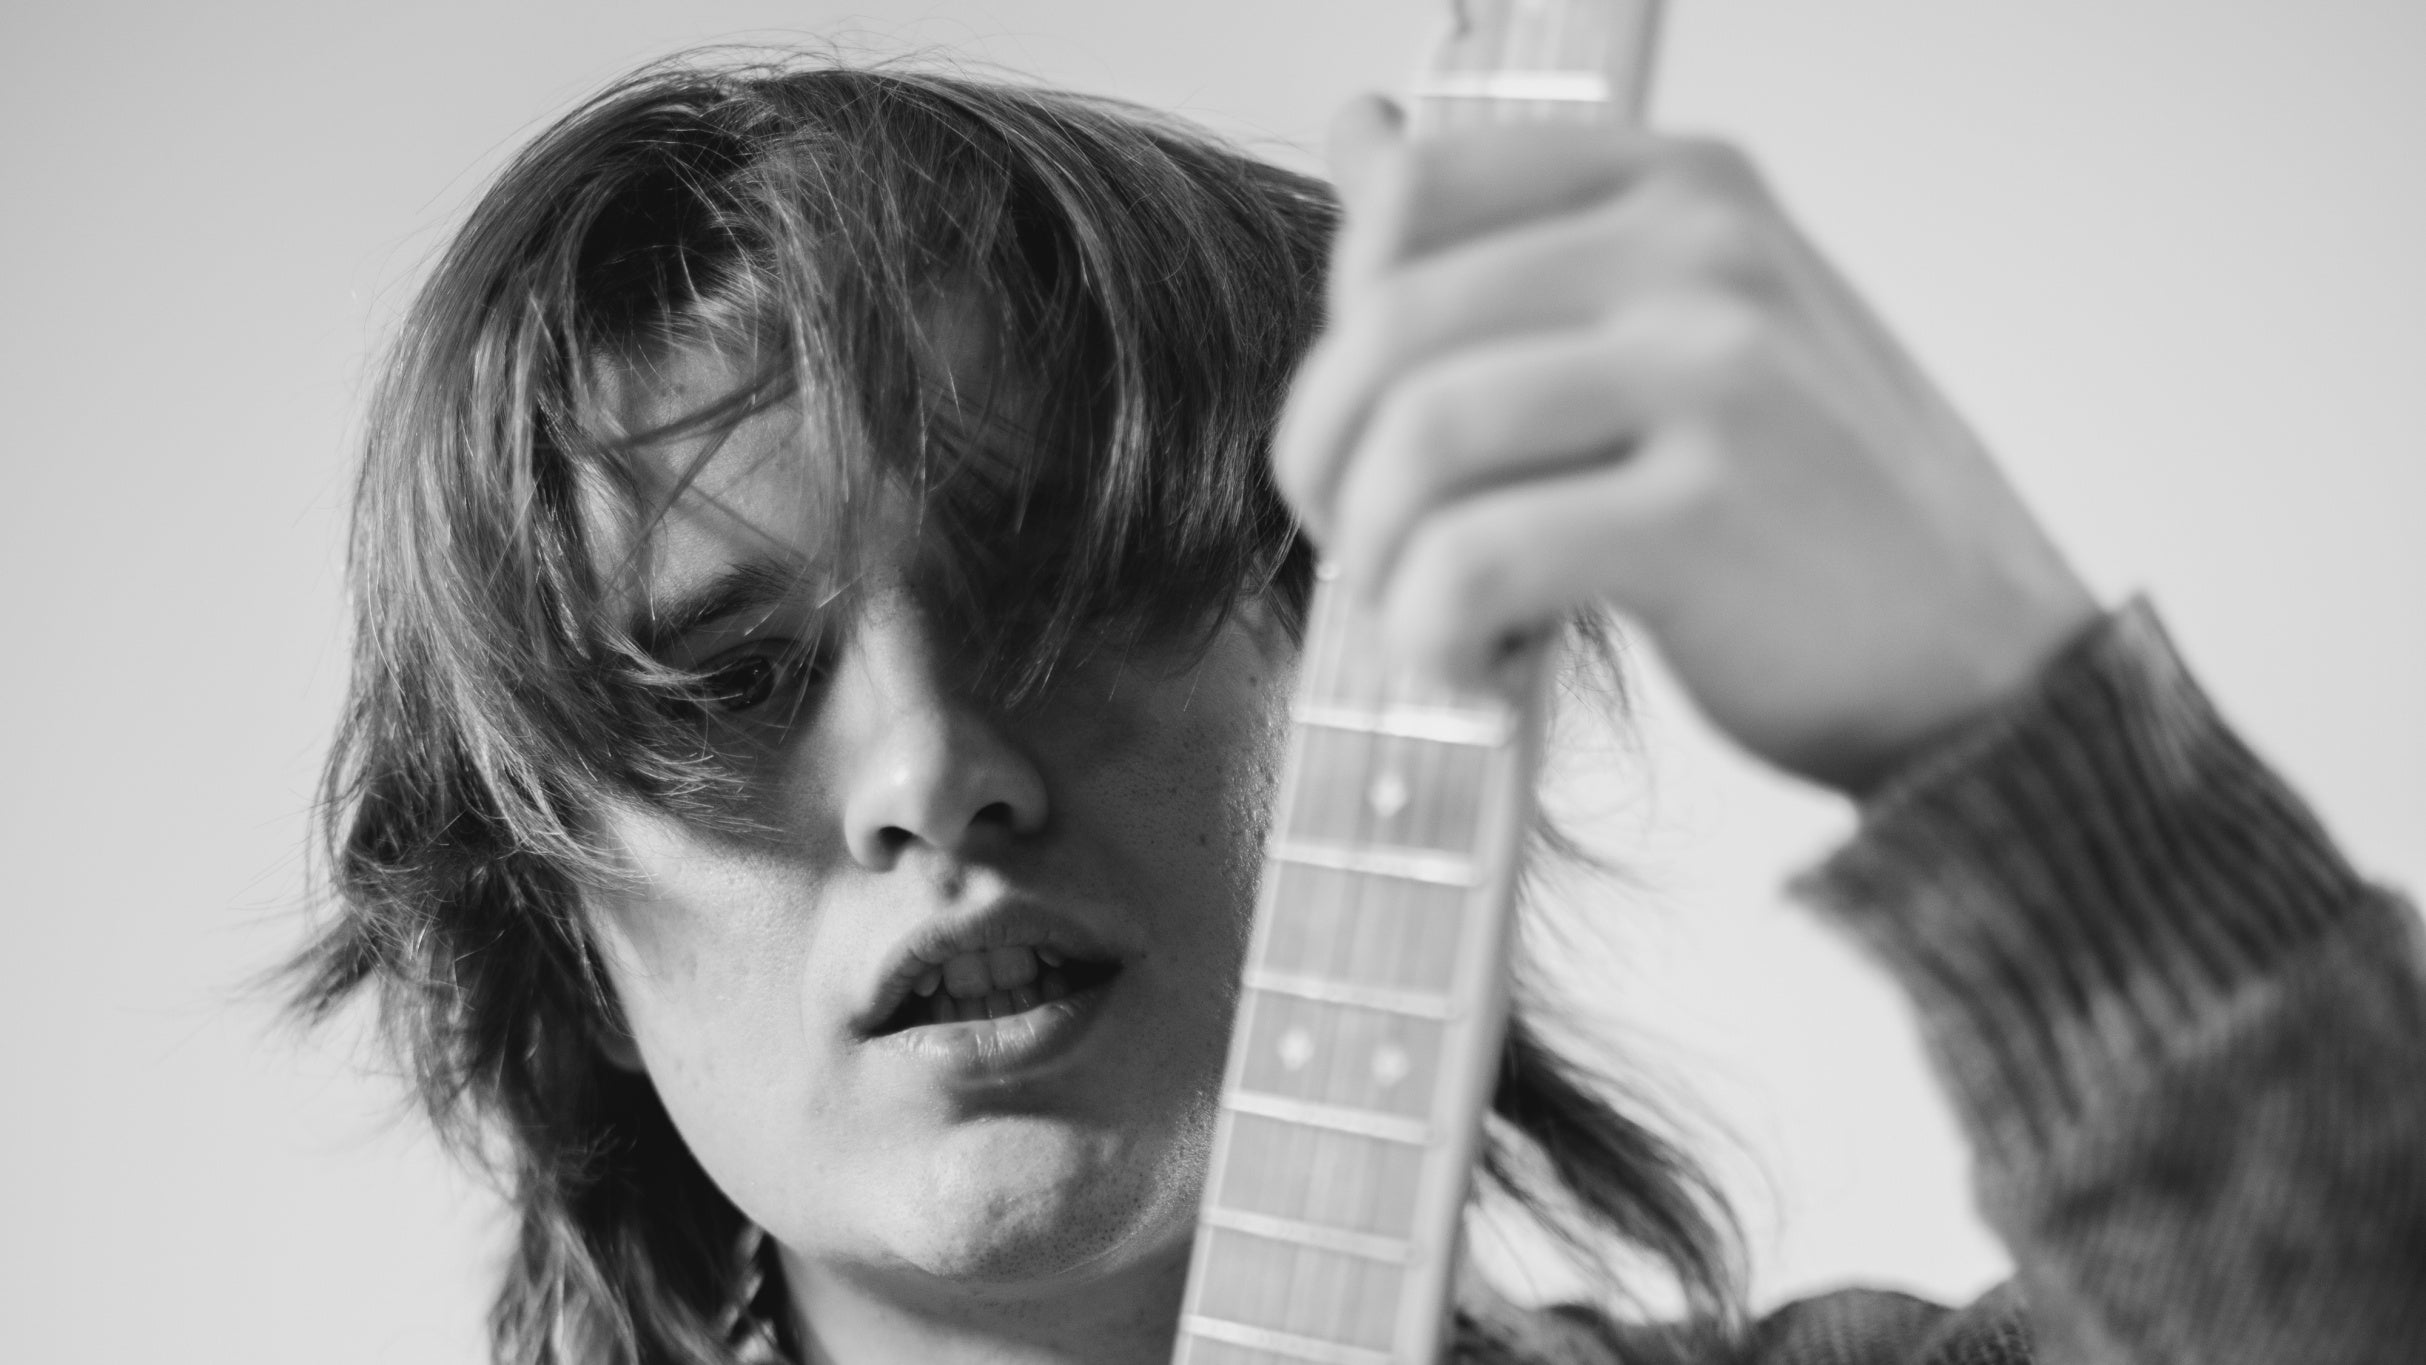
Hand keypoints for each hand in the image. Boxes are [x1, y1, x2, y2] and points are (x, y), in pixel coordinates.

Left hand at [1274, 98, 2101, 792]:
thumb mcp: (1683, 330)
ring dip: (1376, 556)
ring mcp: (1717, 371)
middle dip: (1327, 458)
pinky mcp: (1710, 513)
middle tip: (1362, 550)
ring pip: (1419, 435)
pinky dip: (1431, 633)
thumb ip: (1521, 238)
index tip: (1370, 433)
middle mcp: (1703, 248)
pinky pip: (1474, 558)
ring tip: (1422, 616)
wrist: (1986, 672)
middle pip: (1388, 320)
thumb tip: (1359, 127)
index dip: (1341, 330)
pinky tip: (1473, 670)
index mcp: (1686, 183)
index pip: (1414, 193)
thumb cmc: (1812, 516)